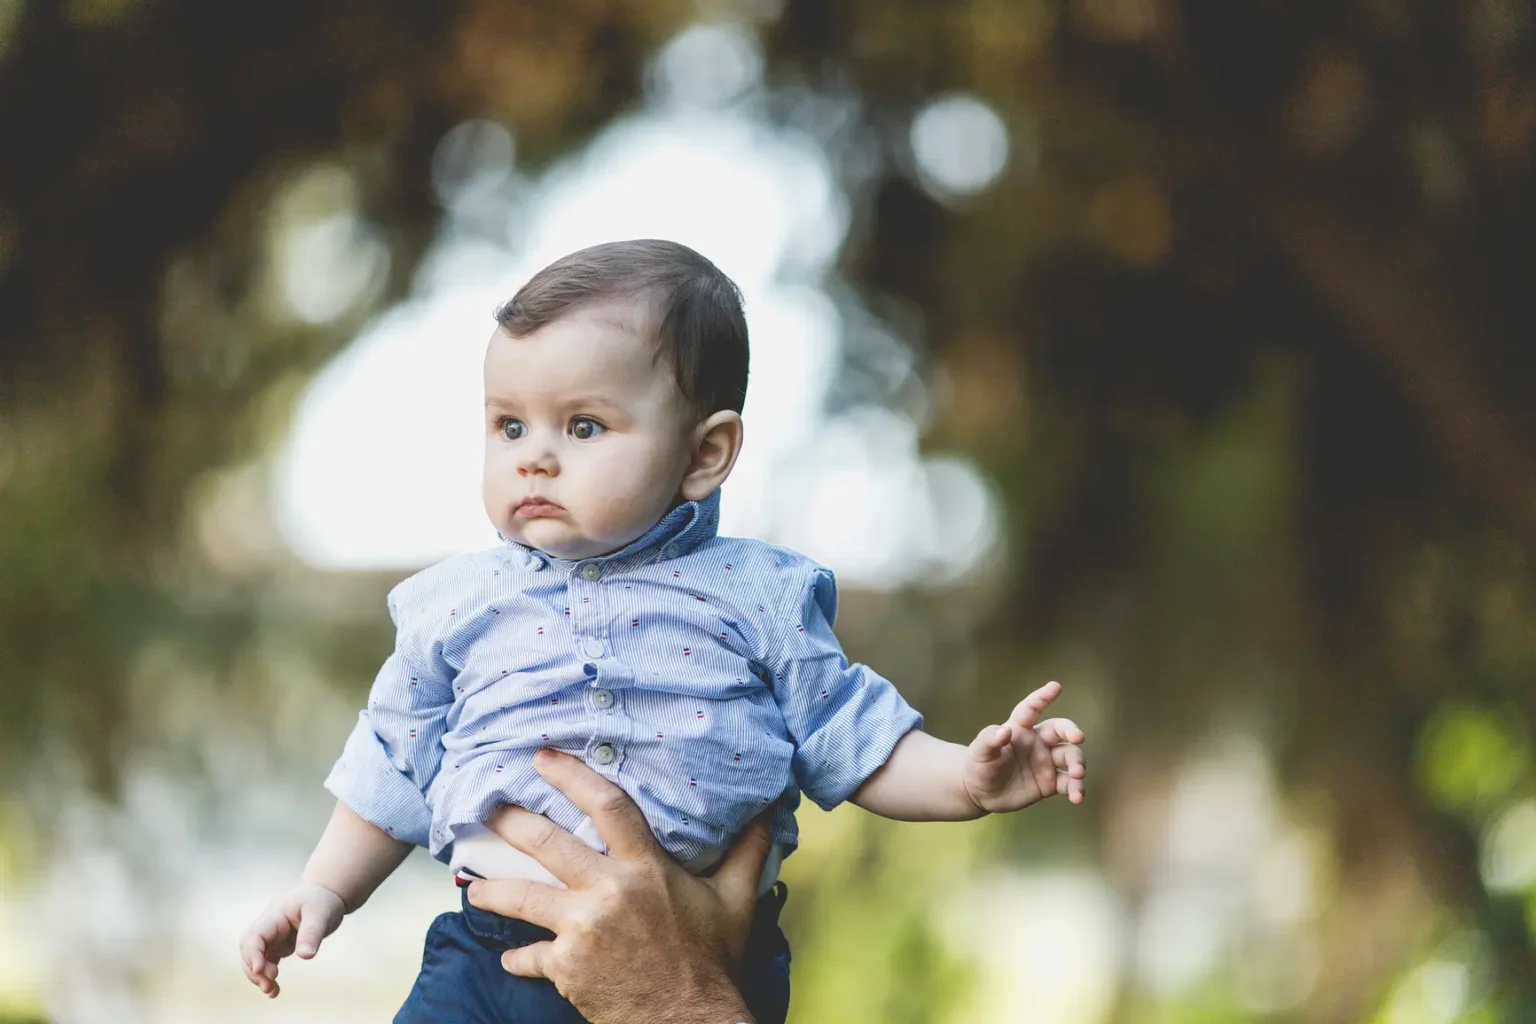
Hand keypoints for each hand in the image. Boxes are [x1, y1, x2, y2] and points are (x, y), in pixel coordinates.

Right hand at [238, 883, 345, 997]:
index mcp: (274, 916)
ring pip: (254, 959)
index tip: (260, 970)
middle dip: (254, 969)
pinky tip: (274, 991)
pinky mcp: (277, 945)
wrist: (324, 895)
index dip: (253, 954)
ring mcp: (271, 937)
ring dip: (258, 976)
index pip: (255, 936)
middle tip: (269, 985)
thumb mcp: (321, 913)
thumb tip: (305, 956)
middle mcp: (268, 927)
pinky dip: (267, 977)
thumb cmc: (322, 901)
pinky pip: (265, 963)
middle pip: (249, 950)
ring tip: (272, 992)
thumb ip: (312, 933)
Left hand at [467, 750, 765, 1023]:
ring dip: (493, 889)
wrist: (690, 1020)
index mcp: (646, 868)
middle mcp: (609, 892)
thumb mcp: (735, 900)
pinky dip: (518, 957)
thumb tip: (771, 808)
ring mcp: (582, 930)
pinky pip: (529, 957)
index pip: (608, 805)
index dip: (573, 776)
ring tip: (474, 886)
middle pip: (547, 845)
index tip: (544, 758)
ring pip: (521, 898)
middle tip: (489, 809)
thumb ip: (747, 850)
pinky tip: (510, 956)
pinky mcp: (566, 968)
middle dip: (512, 823)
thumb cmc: (712, 960)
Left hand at [962, 681, 1086, 812]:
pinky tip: (1078, 798)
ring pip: (1070, 756)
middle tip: (1079, 738)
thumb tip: (1004, 731)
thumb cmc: (979, 765)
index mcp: (1019, 728)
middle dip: (1072, 731)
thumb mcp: (980, 752)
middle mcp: (1037, 742)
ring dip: (1078, 763)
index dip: (1042, 697)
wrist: (981, 793)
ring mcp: (1046, 761)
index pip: (1031, 708)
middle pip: (1060, 731)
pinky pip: (1068, 783)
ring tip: (1077, 775)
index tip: (1055, 686)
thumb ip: (989, 740)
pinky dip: (1076, 789)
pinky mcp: (1050, 782)